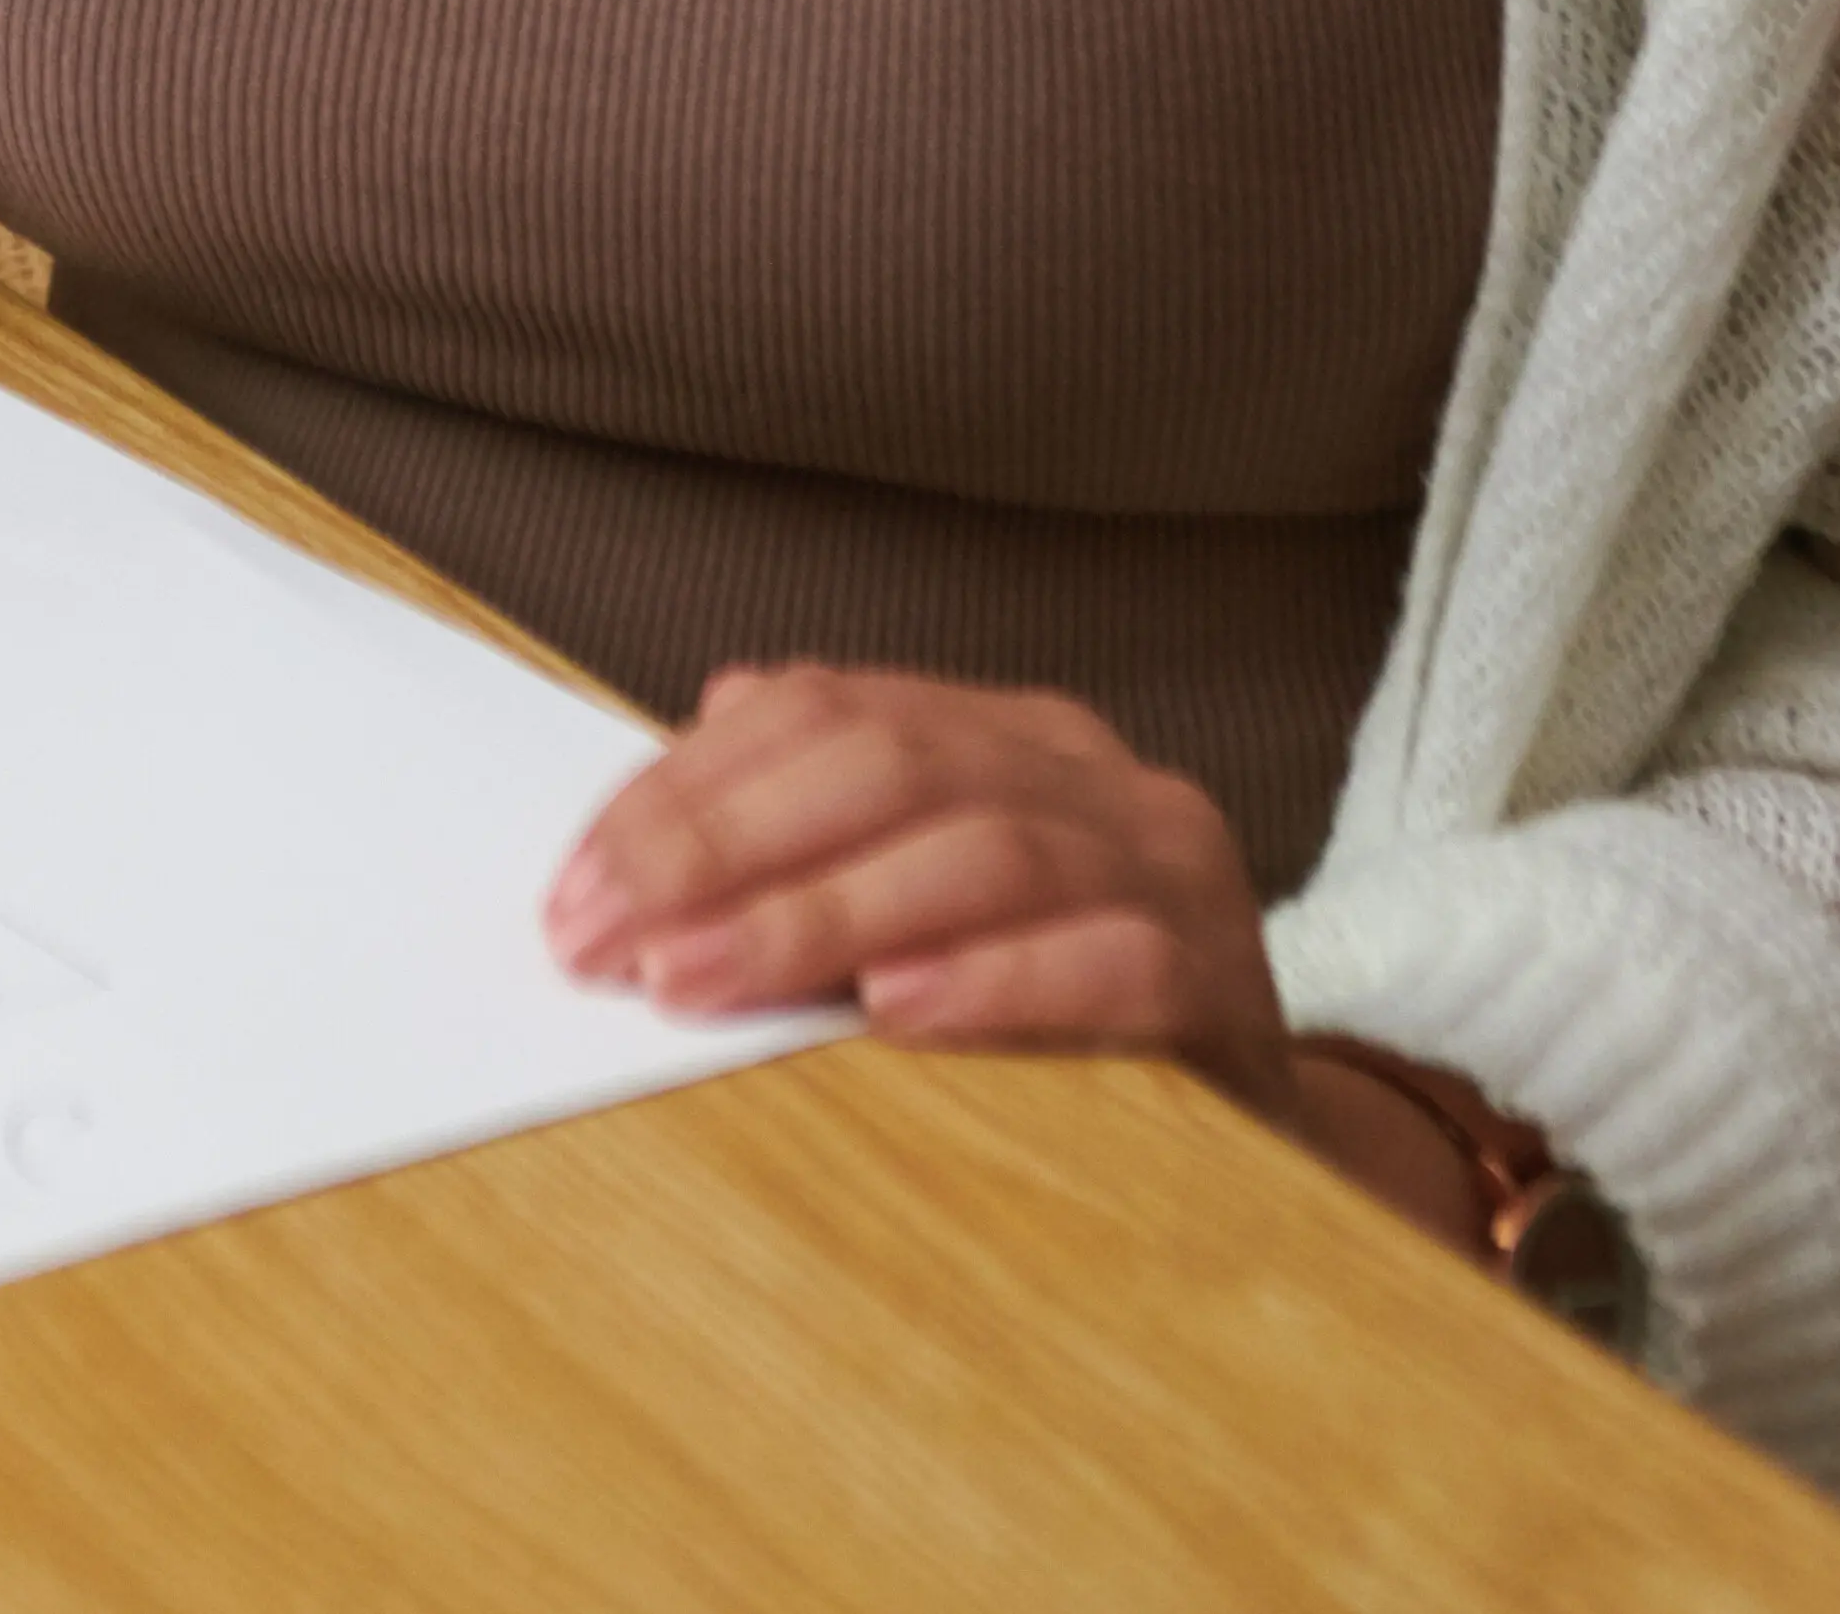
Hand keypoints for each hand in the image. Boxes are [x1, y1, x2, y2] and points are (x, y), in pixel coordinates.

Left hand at [538, 663, 1494, 1255]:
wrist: (1265, 1125)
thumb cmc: (1065, 1002)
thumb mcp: (935, 899)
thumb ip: (825, 824)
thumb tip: (695, 727)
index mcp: (1007, 735)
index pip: (822, 714)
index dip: (685, 792)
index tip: (574, 888)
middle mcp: (1091, 776)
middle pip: (888, 768)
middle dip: (726, 849)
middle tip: (609, 940)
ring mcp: (1167, 867)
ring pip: (979, 852)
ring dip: (821, 917)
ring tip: (703, 979)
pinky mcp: (1222, 976)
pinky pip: (1105, 960)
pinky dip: (991, 981)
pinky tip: (893, 1013)